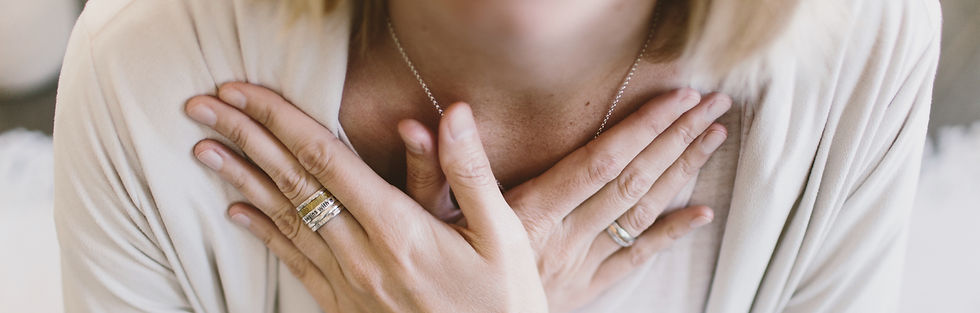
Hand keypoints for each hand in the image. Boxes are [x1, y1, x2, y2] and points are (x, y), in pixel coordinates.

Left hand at [186, 86, 547, 311]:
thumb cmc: (502, 302)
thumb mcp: (503, 237)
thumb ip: (470, 173)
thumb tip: (450, 114)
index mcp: (398, 228)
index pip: (325, 160)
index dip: (280, 120)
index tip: (244, 91)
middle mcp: (362, 253)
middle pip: (292, 184)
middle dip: (245, 138)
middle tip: (202, 106)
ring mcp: (349, 282)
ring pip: (284, 219)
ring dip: (241, 179)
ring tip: (204, 149)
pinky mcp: (345, 305)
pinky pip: (295, 261)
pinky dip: (263, 231)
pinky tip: (238, 211)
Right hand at [397, 88, 729, 311]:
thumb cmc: (441, 274)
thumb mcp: (427, 220)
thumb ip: (435, 172)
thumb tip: (430, 121)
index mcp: (531, 215)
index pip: (600, 163)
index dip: (641, 128)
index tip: (676, 98)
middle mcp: (564, 238)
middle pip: (633, 181)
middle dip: (676, 139)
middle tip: (712, 105)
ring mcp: (580, 264)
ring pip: (641, 213)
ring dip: (680, 173)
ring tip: (712, 137)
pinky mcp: (586, 287)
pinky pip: (635, 257)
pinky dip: (669, 234)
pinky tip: (700, 213)